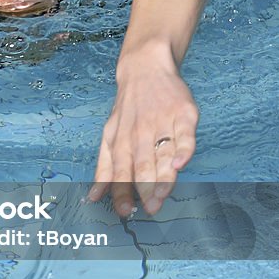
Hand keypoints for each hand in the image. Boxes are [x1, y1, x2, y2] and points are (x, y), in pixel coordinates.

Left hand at [89, 51, 198, 216]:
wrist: (145, 68)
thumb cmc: (128, 109)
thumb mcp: (109, 135)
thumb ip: (104, 167)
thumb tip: (94, 197)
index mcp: (121, 140)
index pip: (120, 170)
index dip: (122, 191)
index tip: (125, 211)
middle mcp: (139, 133)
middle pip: (142, 164)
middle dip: (145, 188)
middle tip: (150, 208)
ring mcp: (162, 122)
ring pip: (162, 153)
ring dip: (163, 176)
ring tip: (162, 195)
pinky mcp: (183, 114)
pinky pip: (185, 135)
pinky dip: (183, 150)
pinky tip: (181, 164)